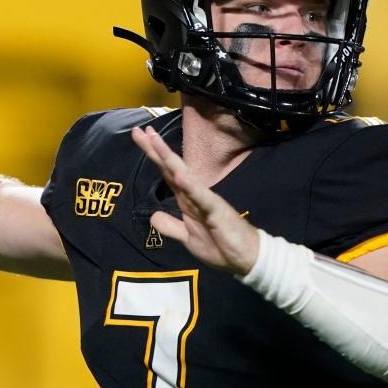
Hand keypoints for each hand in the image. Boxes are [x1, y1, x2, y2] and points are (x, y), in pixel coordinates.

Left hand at [131, 125, 259, 274]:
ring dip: (169, 158)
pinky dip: (190, 185)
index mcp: (186, 200)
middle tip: (140, 130)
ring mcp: (205, 200)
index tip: (140, 136)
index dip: (153, 156)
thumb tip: (153, 217)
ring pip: (184, 175)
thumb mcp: (188, 238)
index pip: (166, 173)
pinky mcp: (216, 211)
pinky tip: (179, 174)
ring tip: (155, 141)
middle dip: (155, 149)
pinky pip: (201, 197)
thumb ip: (171, 226)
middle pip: (170, 168)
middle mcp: (194, 195)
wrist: (248, 257)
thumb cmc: (221, 245)